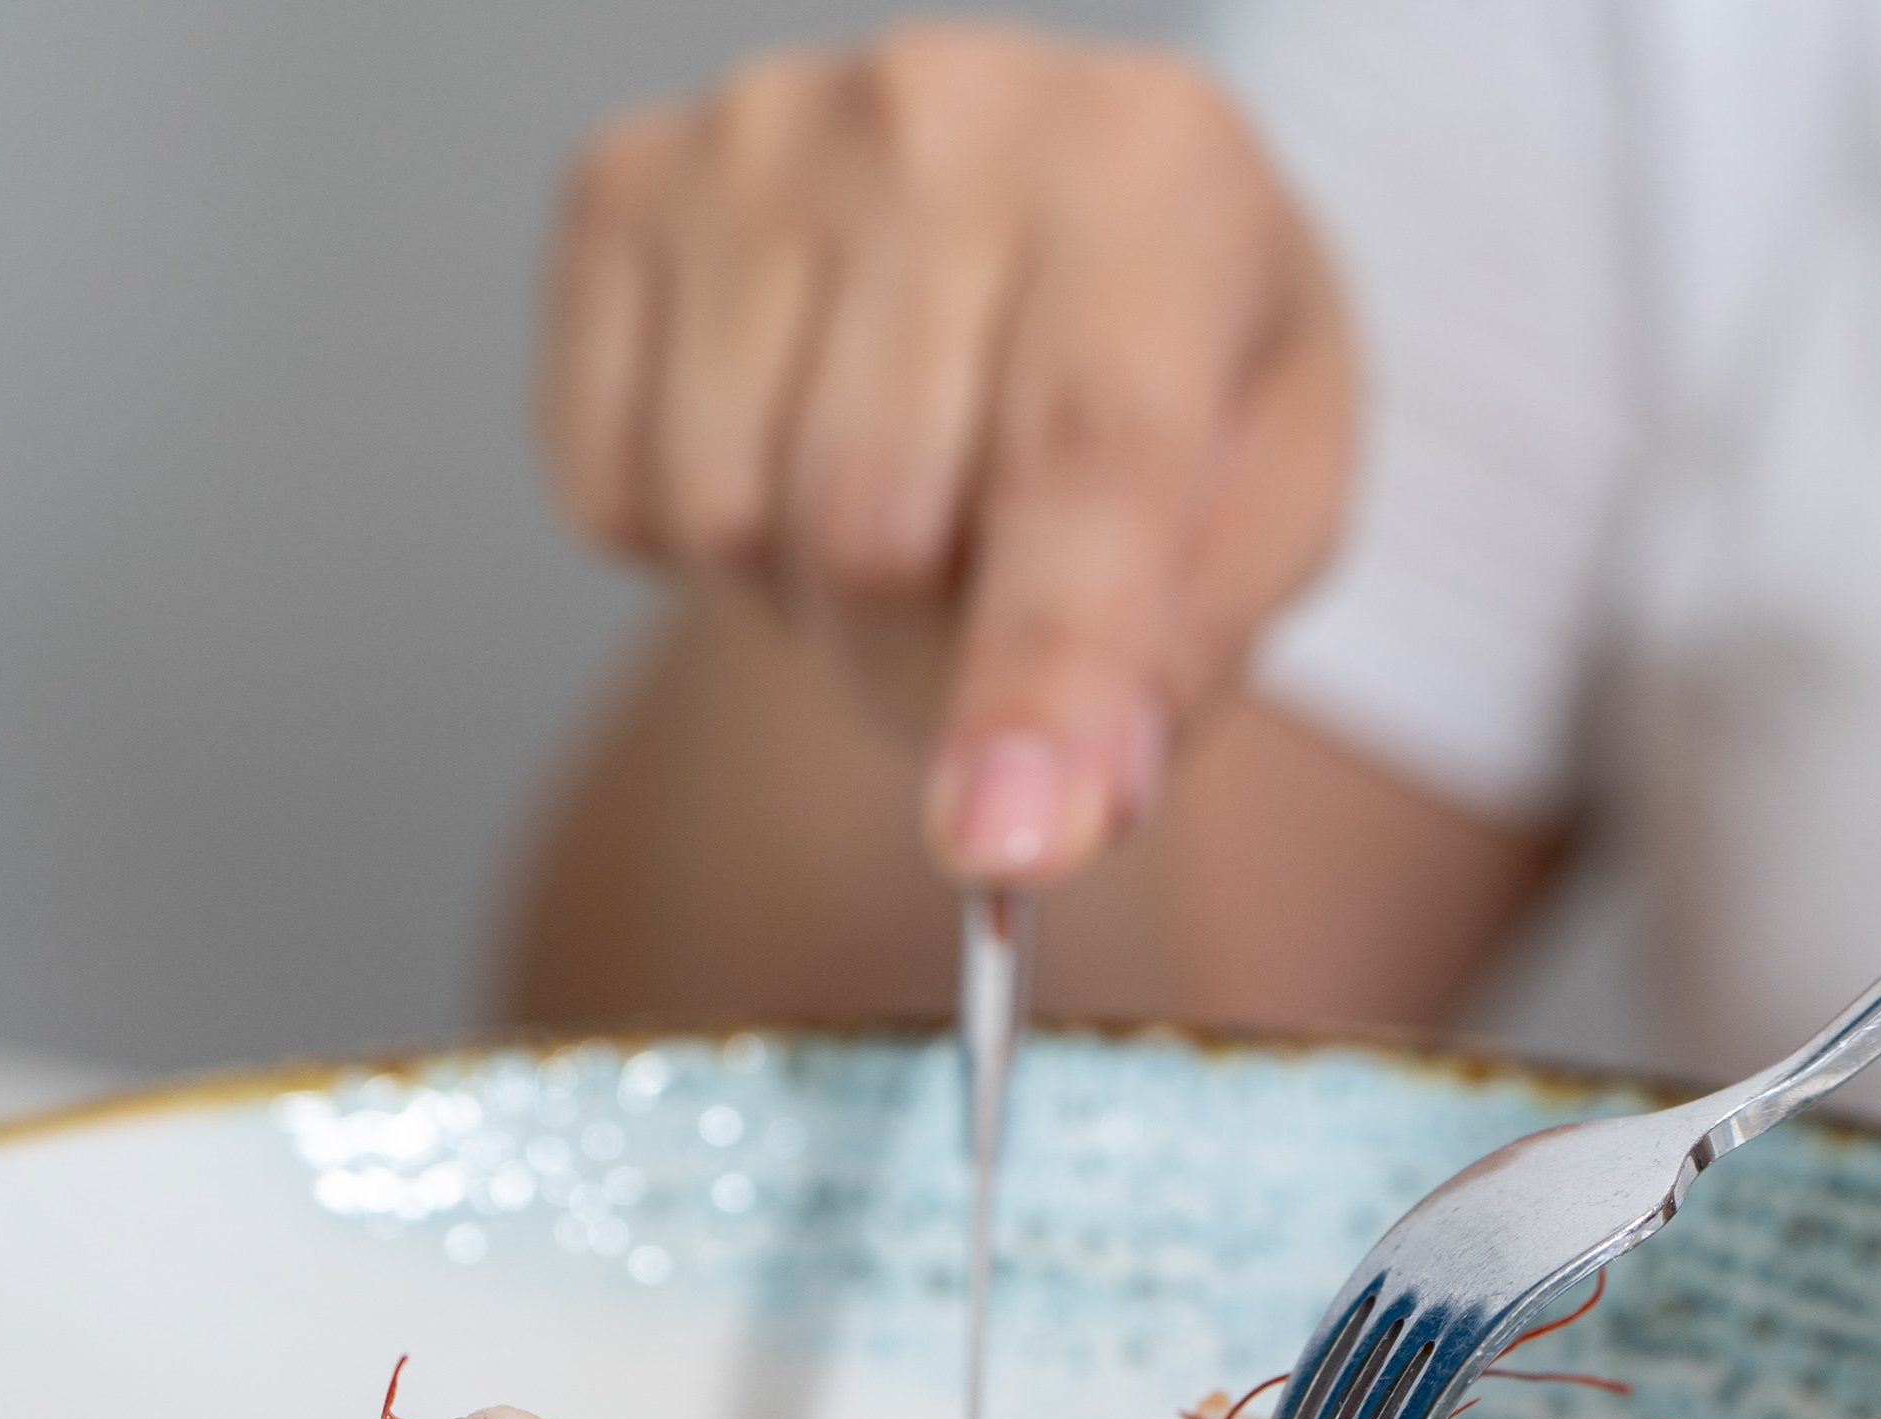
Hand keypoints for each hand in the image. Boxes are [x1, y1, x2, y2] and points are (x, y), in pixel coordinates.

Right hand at [539, 25, 1354, 885]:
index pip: (1077, 460)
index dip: (1037, 674)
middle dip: (924, 649)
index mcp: (1153, 170)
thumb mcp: (1268, 503)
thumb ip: (1178, 656)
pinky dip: (686, 534)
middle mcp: (947, 112)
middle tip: (985, 603)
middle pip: (871, 523)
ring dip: (805, 590)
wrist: (1063, 217)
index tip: (1005, 845)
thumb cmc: (1179, 360)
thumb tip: (1060, 810)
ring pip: (723, 514)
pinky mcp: (623, 182)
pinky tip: (786, 441)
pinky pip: (612, 485)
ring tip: (899, 503)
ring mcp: (762, 133)